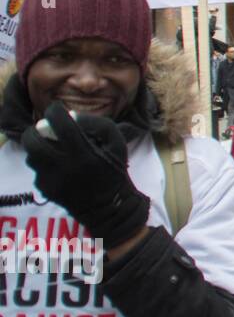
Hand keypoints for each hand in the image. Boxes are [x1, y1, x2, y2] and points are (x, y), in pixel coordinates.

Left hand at [21, 102, 149, 249]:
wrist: (108, 206)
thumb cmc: (114, 170)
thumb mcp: (117, 143)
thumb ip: (98, 124)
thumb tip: (71, 116)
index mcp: (83, 151)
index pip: (58, 123)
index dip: (55, 111)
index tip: (57, 110)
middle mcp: (63, 165)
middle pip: (33, 139)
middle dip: (36, 130)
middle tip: (46, 129)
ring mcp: (51, 179)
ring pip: (32, 155)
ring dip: (39, 147)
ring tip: (52, 149)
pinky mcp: (45, 189)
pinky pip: (37, 171)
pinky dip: (45, 165)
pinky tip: (58, 167)